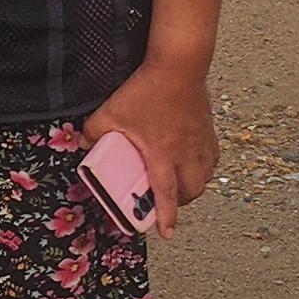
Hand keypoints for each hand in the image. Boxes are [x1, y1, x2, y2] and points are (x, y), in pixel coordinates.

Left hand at [81, 59, 218, 231]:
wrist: (178, 65)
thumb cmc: (146, 90)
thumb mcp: (110, 111)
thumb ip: (94, 132)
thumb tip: (85, 144)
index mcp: (162, 154)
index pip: (166, 193)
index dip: (167, 215)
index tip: (167, 233)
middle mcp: (186, 153)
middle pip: (191, 190)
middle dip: (181, 203)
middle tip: (168, 203)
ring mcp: (200, 142)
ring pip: (206, 177)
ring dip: (194, 187)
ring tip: (180, 186)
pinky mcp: (208, 130)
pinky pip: (213, 159)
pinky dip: (205, 168)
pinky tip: (195, 164)